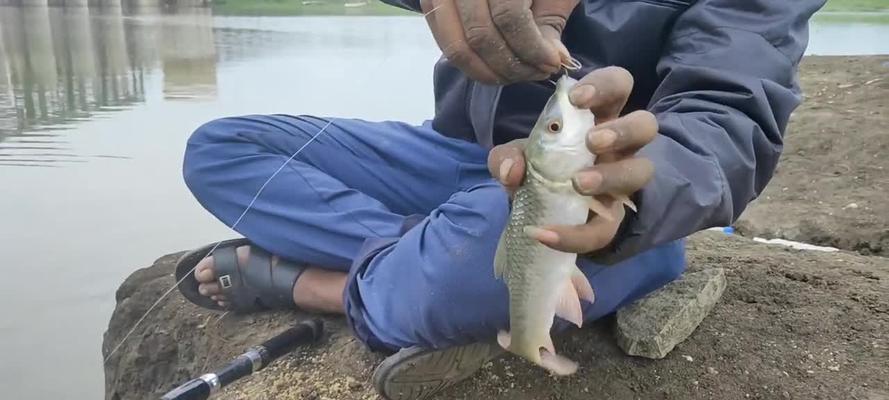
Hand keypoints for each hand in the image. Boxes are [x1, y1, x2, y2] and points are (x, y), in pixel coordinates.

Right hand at [419, 0, 579, 84]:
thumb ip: (549, 22)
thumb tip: (555, 60)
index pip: (508, 17)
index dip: (531, 48)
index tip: (551, 64)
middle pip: (480, 36)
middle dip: (511, 65)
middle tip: (536, 73)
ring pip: (457, 47)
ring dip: (489, 72)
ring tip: (517, 73)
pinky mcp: (431, 3)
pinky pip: (446, 45)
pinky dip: (471, 63)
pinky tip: (495, 66)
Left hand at [487, 66, 656, 253]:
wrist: (544, 215)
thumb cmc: (541, 168)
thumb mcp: (519, 158)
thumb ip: (508, 156)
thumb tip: (512, 170)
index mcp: (599, 117)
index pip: (619, 85)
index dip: (605, 85)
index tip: (577, 99)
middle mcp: (620, 146)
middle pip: (645, 124)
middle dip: (622, 130)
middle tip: (592, 141)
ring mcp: (622, 182)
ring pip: (643, 171)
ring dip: (612, 175)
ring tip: (579, 183)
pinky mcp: (613, 221)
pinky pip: (604, 229)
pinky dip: (573, 234)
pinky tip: (545, 234)